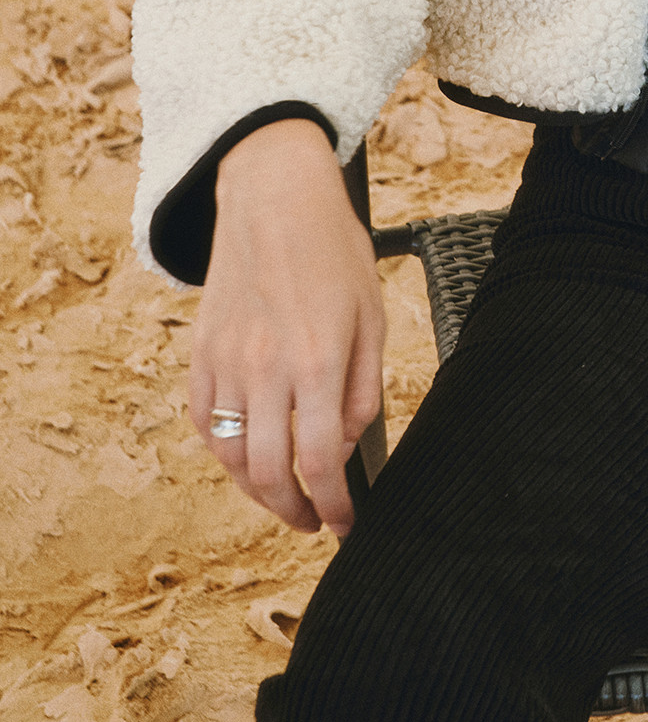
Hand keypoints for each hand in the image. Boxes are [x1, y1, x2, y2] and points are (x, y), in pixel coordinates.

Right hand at [187, 120, 385, 534]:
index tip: (346, 524)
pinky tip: (248, 453)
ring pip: (231, 458)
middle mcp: (265, 369)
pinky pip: (205, 423)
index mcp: (317, 361)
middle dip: (295, 512)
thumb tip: (346, 445)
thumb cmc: (333, 251)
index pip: (321, 463)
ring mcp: (225, 363)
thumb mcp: (373, 316)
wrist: (273, 198)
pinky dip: (225, 452)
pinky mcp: (200, 354)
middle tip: (314, 520)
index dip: (334, 507)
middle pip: (269, 475)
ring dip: (258, 491)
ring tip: (284, 495)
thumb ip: (363, 389)